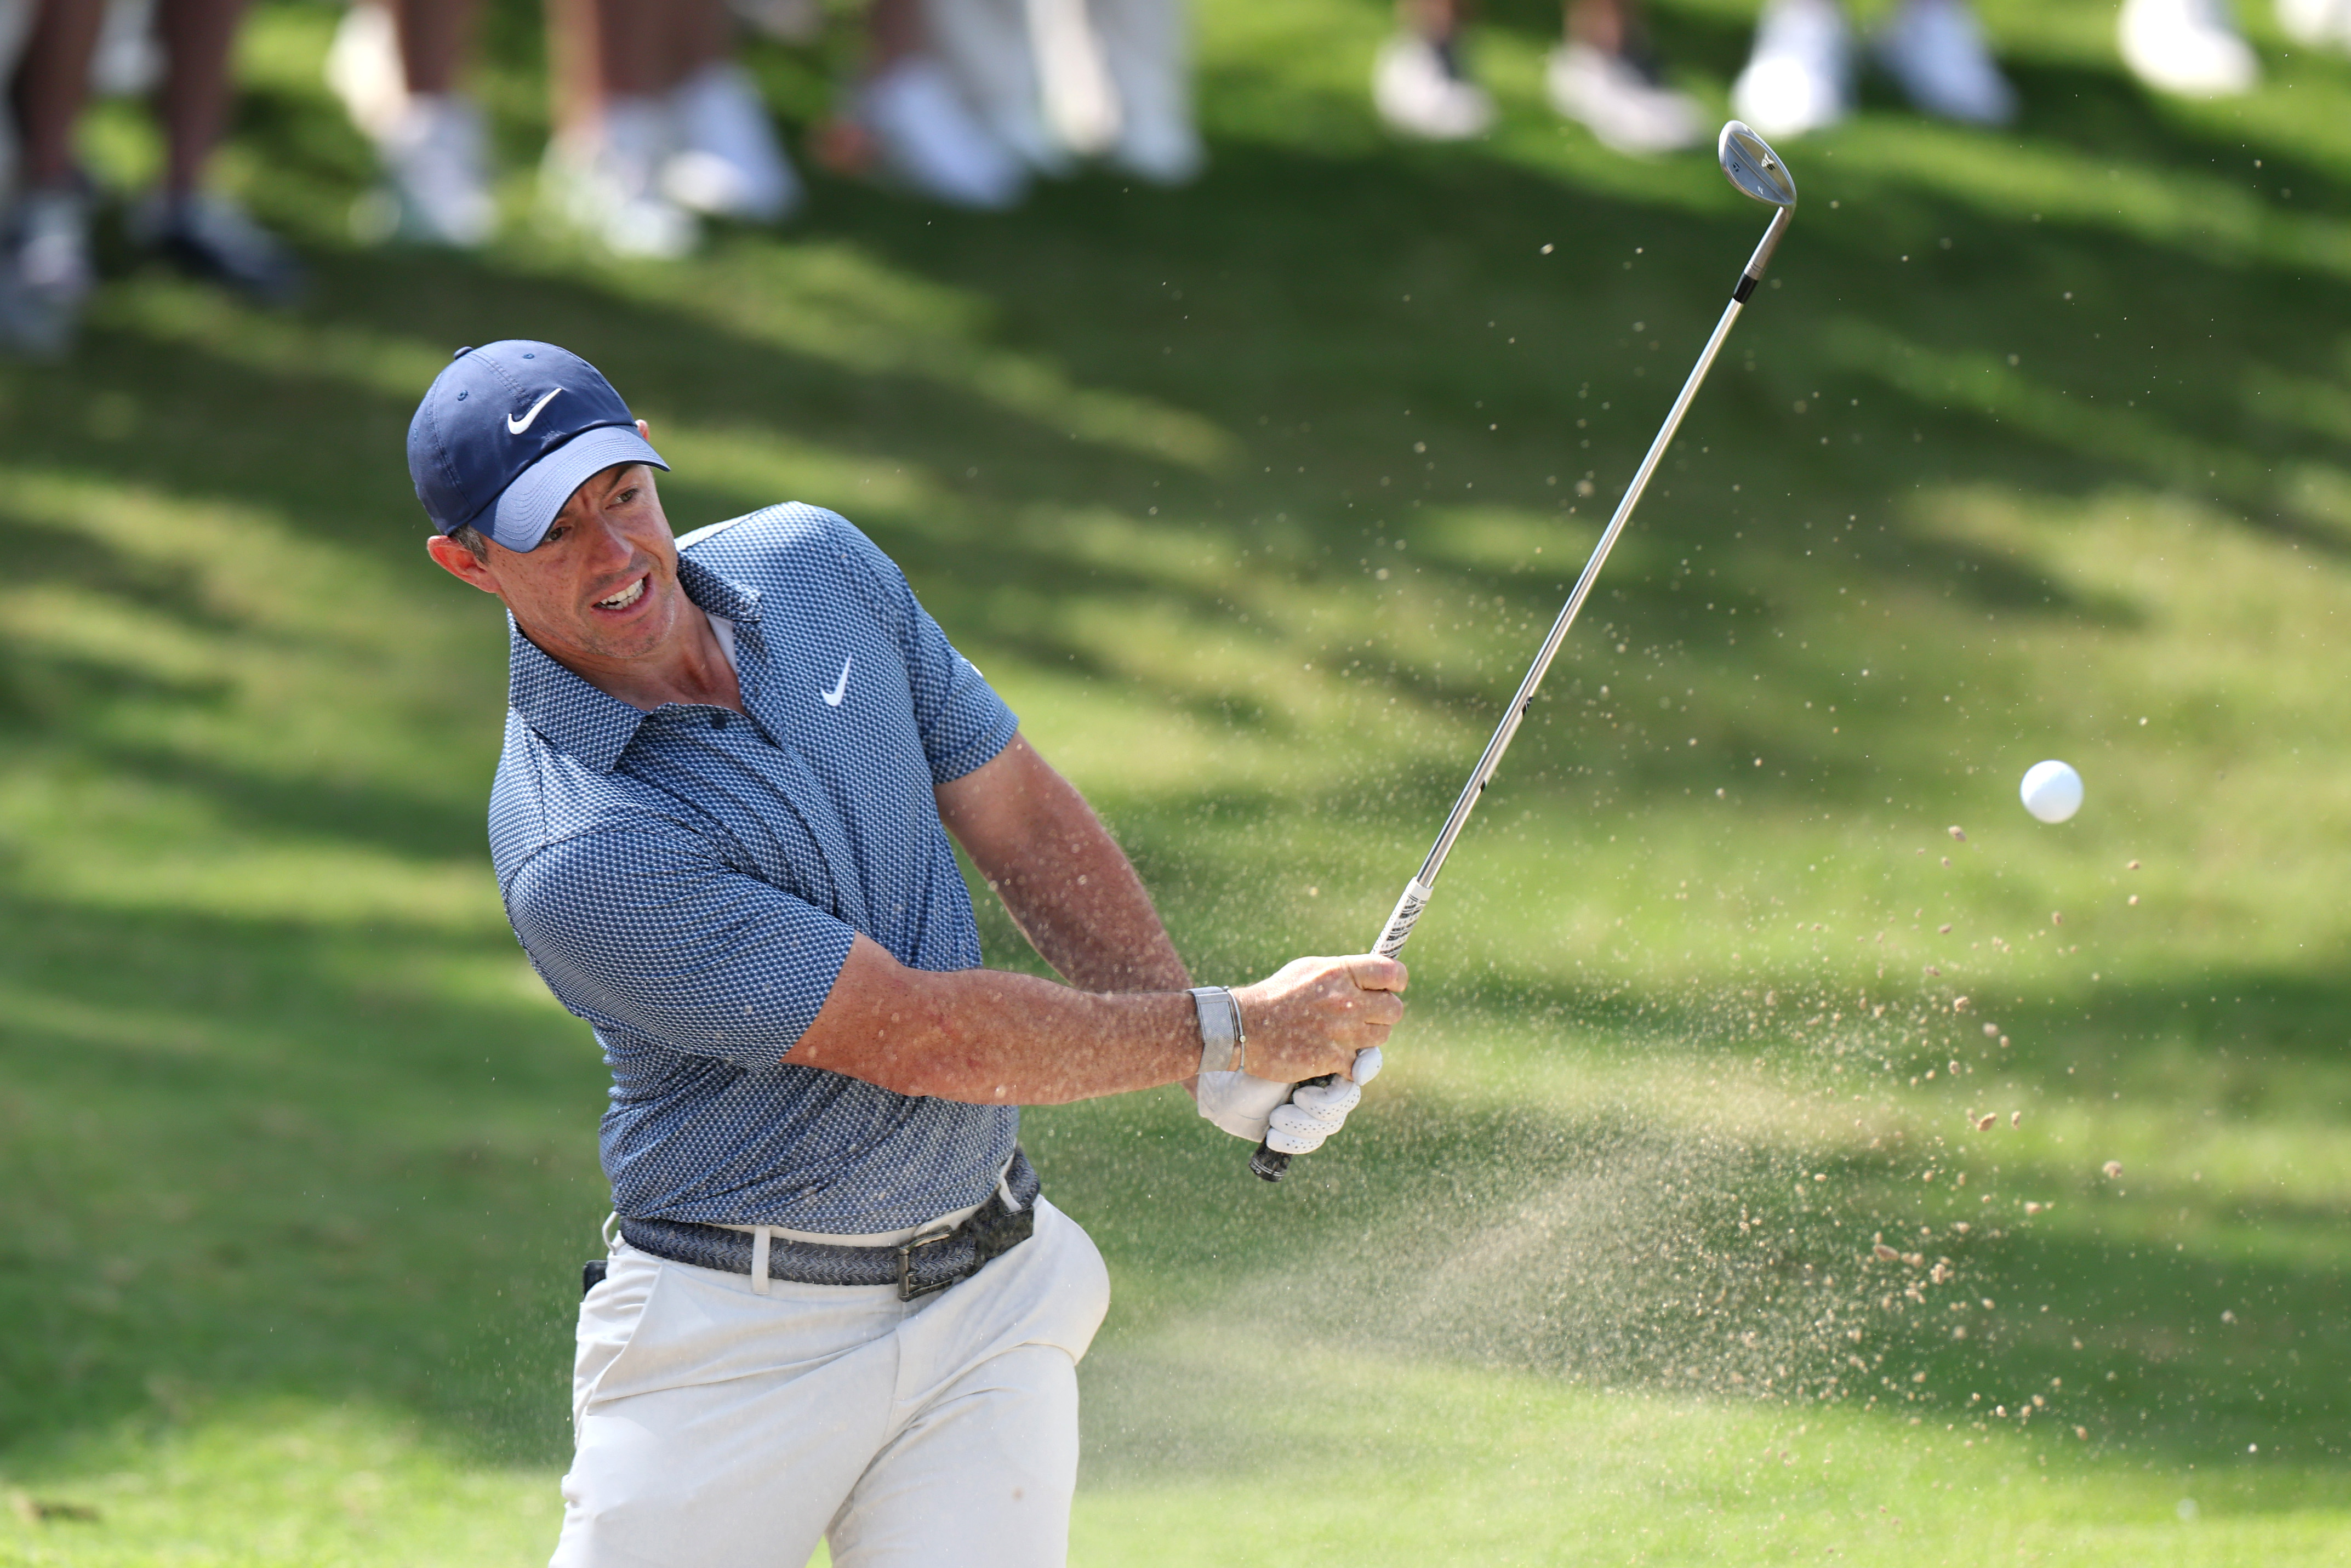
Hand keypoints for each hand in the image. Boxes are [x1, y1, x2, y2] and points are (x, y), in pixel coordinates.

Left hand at [1196, 1064, 1370, 1152]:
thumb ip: (1321, 1048)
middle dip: (1324, 1104)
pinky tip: (1273, 1135)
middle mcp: (1328, 1079)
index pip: (1366, 1059)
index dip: (1368, 1066)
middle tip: (1298, 1098)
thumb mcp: (1287, 1047)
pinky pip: (1314, 1141)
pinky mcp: (1302, 1130)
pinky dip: (1294, 1141)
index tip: (1355, 1073)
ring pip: (1332, 1123)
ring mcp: (1316, 1107)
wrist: (1219, 1084)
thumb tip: (1353, 1051)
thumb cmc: (1251, 1055)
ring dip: (1302, 1124)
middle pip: (1350, 1098)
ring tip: (1276, 1117)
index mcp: (1329, 1052)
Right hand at [1231, 954, 1405, 1085]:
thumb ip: (1344, 972)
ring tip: (1346, 1035)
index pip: (1393, 973)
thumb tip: (1373, 978)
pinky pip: (1359, 1064)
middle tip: (1366, 1016)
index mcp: (1340, 972)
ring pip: (1381, 1038)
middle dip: (1384, 1014)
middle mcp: (1345, 1001)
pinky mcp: (1331, 1059)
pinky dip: (1349, 1064)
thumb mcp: (1310, 969)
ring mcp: (1340, 1032)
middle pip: (1394, 1009)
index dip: (1397, 981)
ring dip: (1368, 1038)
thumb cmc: (1276, 995)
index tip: (1389, 988)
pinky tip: (1333, 1056)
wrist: (1244, 1026)